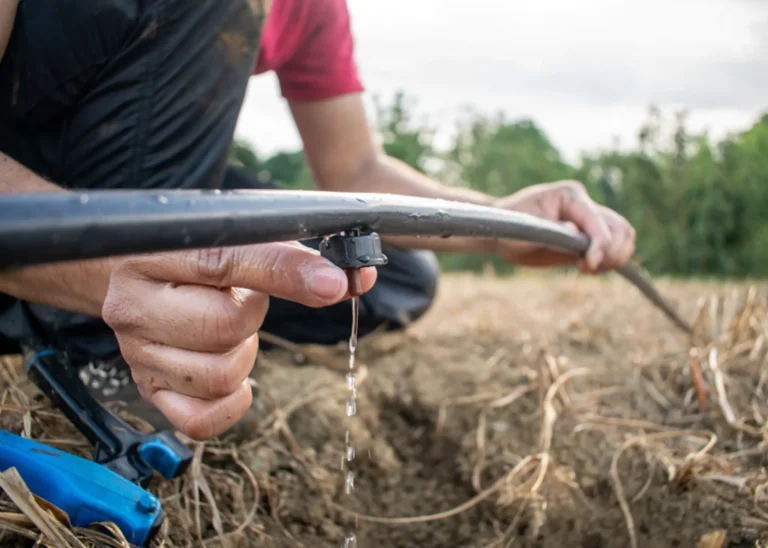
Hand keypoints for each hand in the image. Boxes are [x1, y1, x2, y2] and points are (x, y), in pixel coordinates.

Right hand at [102, 243, 375, 440]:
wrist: (136, 276)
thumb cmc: (197, 253)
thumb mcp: (236, 237)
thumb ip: (292, 254)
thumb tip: (357, 277)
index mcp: (155, 252)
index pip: (225, 261)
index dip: (284, 272)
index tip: (332, 282)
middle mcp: (134, 303)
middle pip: (225, 326)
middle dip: (252, 315)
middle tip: (244, 301)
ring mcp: (137, 353)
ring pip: (220, 375)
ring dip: (243, 355)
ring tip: (230, 331)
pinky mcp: (148, 390)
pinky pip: (201, 420)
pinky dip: (230, 403)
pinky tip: (234, 376)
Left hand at [493, 180, 635, 272]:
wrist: (503, 231)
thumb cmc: (510, 225)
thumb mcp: (524, 228)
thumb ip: (550, 229)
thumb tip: (575, 231)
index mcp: (569, 195)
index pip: (595, 219)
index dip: (599, 243)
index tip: (590, 265)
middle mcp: (584, 204)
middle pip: (619, 226)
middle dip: (612, 251)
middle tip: (589, 268)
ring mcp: (589, 219)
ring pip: (623, 235)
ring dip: (616, 256)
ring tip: (590, 269)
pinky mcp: (590, 235)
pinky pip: (615, 245)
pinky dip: (612, 259)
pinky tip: (590, 268)